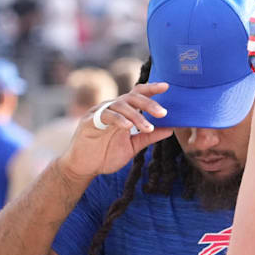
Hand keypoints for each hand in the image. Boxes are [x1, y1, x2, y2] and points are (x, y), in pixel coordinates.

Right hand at [56, 82, 174, 181]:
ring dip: (136, 116)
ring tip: (148, 128)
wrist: (84, 168)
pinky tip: (128, 127)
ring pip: (120, 105)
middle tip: (163, 113)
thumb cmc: (106, 155)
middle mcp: (112, 108)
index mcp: (123, 112)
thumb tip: (171, 129)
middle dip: (149, 103)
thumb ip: (149, 136)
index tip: (166, 86)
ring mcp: (99, 113)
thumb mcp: (133, 146)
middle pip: (131, 97)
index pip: (138, 95)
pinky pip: (104, 115)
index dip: (151, 89)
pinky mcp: (88, 121)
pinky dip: (118, 119)